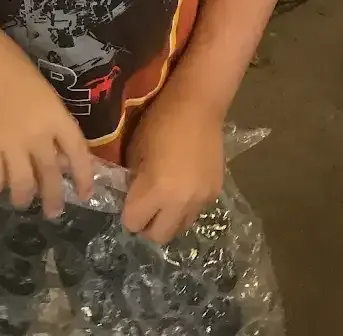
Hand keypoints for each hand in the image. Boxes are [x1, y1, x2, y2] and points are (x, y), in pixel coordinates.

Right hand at [0, 20, 93, 218]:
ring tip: (19, 201)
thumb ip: (45, 118)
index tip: (84, 194)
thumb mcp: (37, 88)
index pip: (78, 152)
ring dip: (22, 197)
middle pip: (51, 175)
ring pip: (23, 185)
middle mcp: (38, 134)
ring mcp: (11, 144)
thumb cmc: (4, 60)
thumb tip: (48, 148)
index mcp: (55, 113)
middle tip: (52, 211)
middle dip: (52, 198)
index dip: (83, 176)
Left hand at [122, 88, 223, 240]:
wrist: (198, 105)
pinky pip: (195, 213)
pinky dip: (185, 207)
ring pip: (180, 229)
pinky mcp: (215, 194)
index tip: (128, 201)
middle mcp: (181, 202)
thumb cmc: (160, 121)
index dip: (127, 214)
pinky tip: (182, 186)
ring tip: (164, 198)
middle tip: (144, 207)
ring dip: (168, 220)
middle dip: (147, 225)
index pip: (133, 223)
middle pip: (159, 237)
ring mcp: (201, 200)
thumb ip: (133, 180)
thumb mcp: (135, 150)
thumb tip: (132, 196)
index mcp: (157, 190)